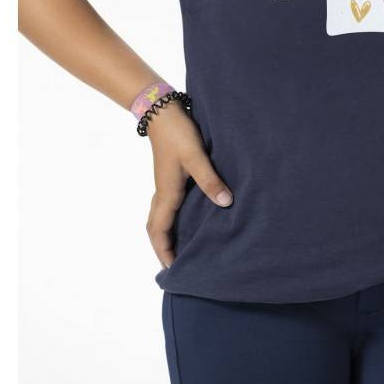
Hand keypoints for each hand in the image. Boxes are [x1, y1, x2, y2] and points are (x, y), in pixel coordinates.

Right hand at [144, 102, 233, 268]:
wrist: (163, 111)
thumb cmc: (178, 134)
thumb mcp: (196, 157)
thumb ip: (210, 180)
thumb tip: (226, 203)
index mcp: (167, 194)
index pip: (160, 232)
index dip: (164, 252)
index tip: (172, 272)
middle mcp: (163, 192)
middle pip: (156, 228)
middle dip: (163, 248)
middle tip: (176, 266)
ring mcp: (165, 184)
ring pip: (161, 217)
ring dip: (167, 234)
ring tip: (182, 247)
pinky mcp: (170, 175)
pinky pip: (167, 205)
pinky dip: (172, 219)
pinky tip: (188, 217)